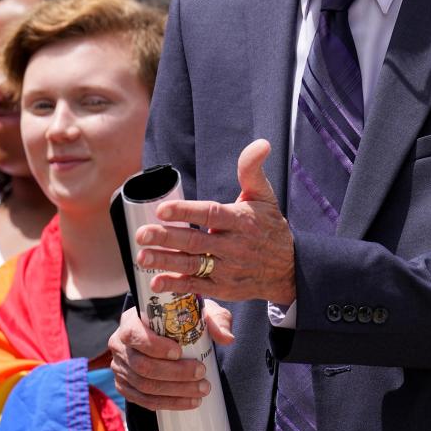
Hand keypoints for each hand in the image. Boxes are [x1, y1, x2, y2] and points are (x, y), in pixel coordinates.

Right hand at [109, 301, 233, 409]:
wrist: (169, 331)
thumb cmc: (183, 317)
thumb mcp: (199, 310)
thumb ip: (216, 319)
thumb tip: (227, 339)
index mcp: (131, 321)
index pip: (134, 334)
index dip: (154, 346)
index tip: (179, 352)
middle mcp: (120, 345)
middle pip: (142, 365)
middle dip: (174, 374)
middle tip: (201, 374)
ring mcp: (120, 368)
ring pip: (144, 386)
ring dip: (175, 391)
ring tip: (201, 390)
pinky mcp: (125, 386)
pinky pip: (144, 400)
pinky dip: (168, 403)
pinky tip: (189, 402)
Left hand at [135, 139, 296, 303]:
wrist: (288, 268)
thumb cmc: (270, 227)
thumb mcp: (265, 196)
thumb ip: (252, 170)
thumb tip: (261, 143)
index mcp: (240, 220)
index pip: (210, 214)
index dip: (186, 212)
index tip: (162, 209)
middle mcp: (233, 245)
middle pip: (195, 241)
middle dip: (166, 238)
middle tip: (141, 234)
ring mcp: (227, 268)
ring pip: (192, 264)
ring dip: (165, 261)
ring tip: (141, 256)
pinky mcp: (223, 287)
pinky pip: (196, 286)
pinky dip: (176, 284)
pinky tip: (156, 281)